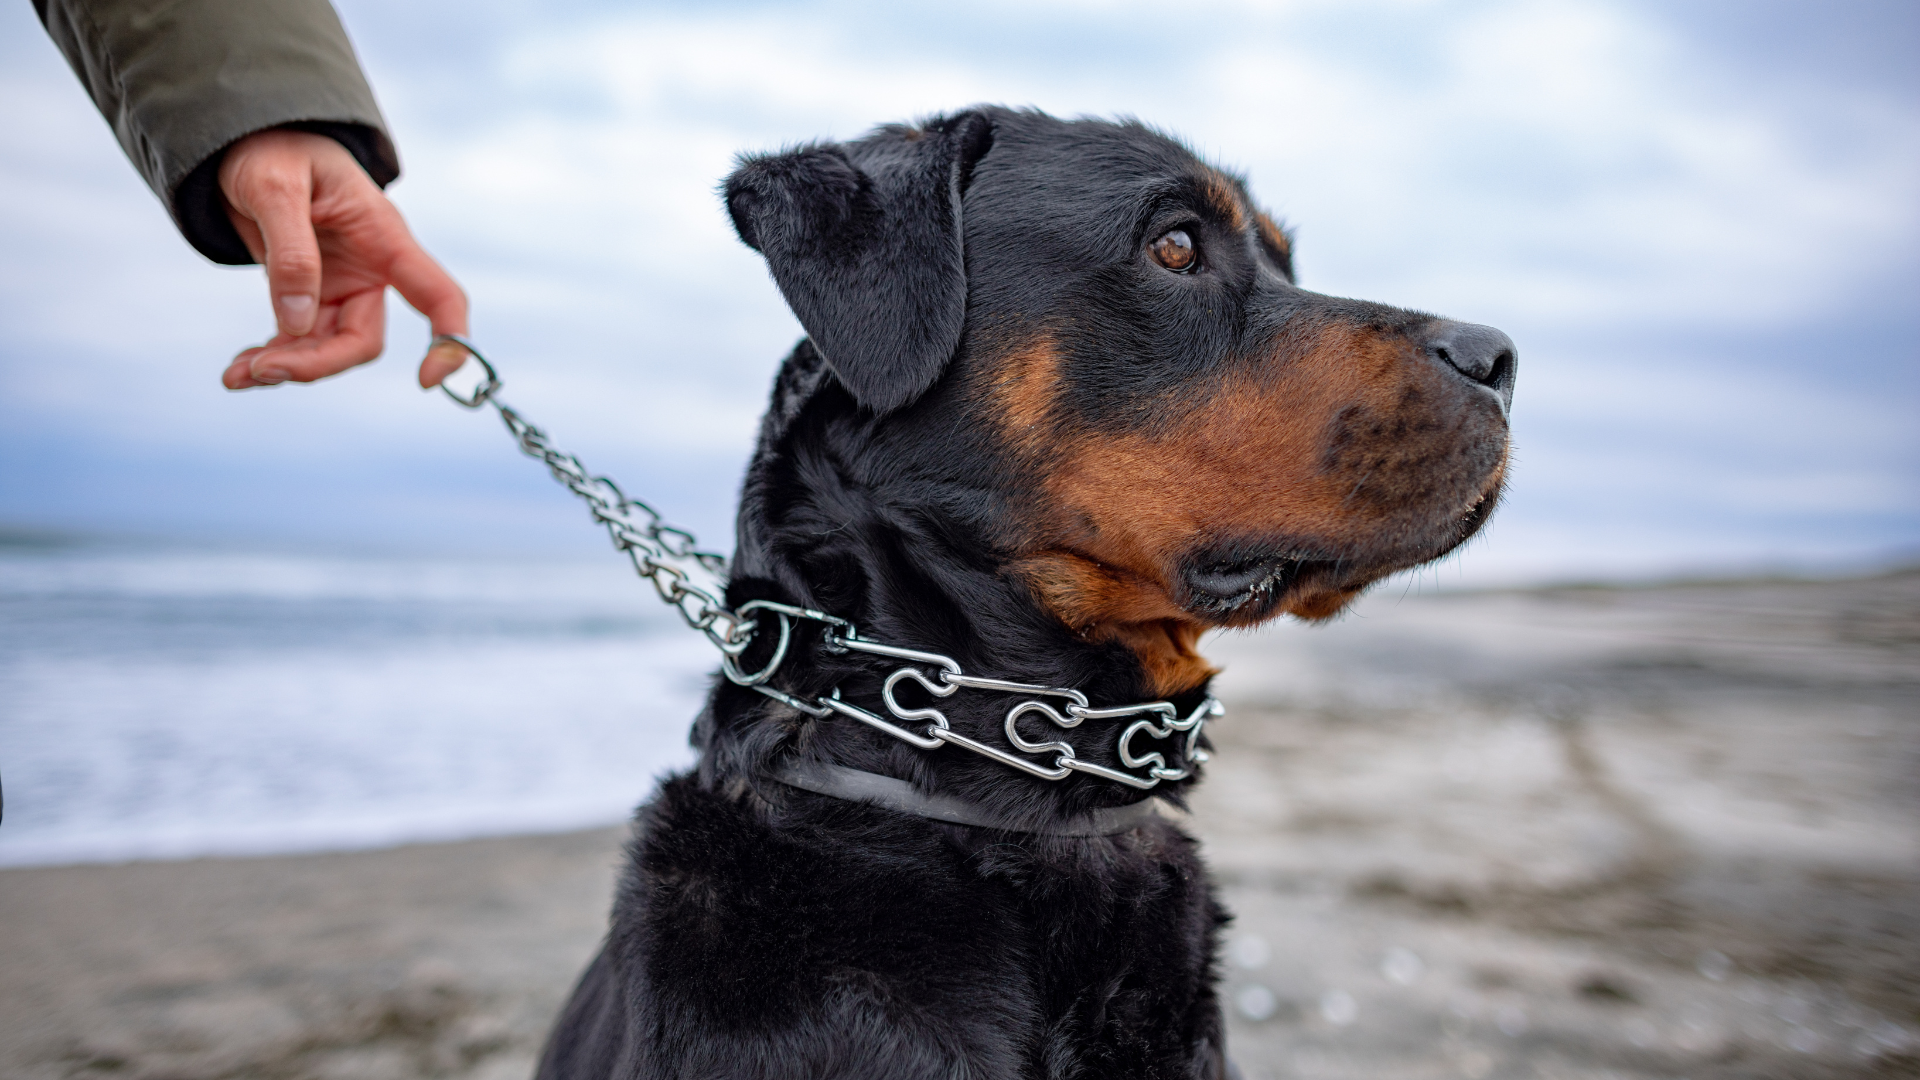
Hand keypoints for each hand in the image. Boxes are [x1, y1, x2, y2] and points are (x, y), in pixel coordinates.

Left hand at [217, 128, 470, 389]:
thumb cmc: (272, 148)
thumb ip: (290, 253)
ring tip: (234, 376)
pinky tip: (239, 367)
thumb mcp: (275, 187)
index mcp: (384, 239)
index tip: (426, 381)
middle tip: (260, 370)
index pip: (439, 297)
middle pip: (362, 340)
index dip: (448, 343)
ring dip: (284, 367)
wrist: (246, 140)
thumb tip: (297, 324)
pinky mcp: (309, 295)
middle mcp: (370, 270)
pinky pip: (297, 341)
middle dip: (315, 363)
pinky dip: (270, 357)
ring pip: (325, 349)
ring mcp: (340, 286)